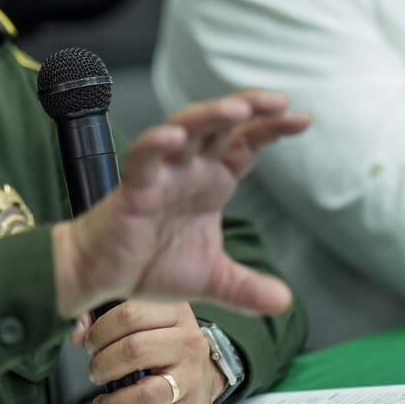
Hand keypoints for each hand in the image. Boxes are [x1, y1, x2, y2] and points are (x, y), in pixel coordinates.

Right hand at [51, 91, 309, 319]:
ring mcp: (161, 175)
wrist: (101, 275)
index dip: (271, 129)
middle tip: (278, 102)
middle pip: (220, 125)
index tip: (303, 119)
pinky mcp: (133, 188)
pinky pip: (144, 158)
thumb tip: (283, 302)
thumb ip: (246, 287)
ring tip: (238, 109)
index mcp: (210, 182)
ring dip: (210, 116)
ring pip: (185, 130)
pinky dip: (156, 144)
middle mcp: (189, 170)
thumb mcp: (211, 278)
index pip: (245, 145)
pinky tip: (174, 136)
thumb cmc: (149, 263)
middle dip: (248, 107)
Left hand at [73, 301, 223, 403]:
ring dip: (114, 403)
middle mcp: (188, 341)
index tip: (90, 345)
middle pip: (133, 350)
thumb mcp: (144, 319)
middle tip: (95, 373)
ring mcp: (193, 376)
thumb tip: (78, 334)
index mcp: (174, 311)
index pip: (129, 314)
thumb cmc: (164, 343)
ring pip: (146, 394)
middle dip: (103, 365)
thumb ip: (104, 320)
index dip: (100, 332)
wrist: (205, 371)